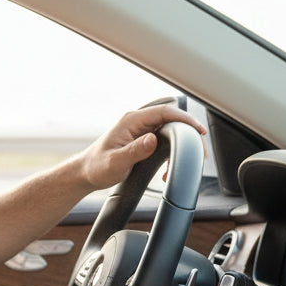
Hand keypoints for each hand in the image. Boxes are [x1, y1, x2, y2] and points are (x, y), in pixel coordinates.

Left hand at [76, 105, 206, 190]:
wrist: (86, 173)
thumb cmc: (97, 167)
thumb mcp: (116, 162)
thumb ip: (135, 151)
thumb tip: (153, 140)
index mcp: (132, 121)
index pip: (165, 112)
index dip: (185, 119)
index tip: (198, 131)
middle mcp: (138, 122)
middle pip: (171, 120)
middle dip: (187, 135)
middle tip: (199, 152)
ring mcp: (140, 130)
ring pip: (169, 132)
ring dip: (179, 147)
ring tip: (182, 163)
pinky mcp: (142, 140)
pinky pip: (163, 141)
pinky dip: (170, 154)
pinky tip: (166, 169)